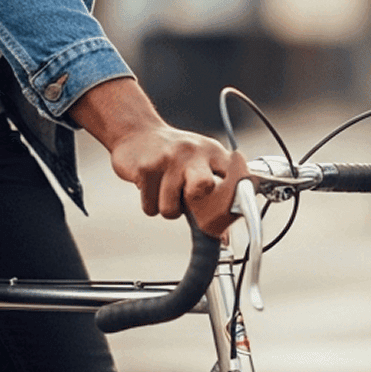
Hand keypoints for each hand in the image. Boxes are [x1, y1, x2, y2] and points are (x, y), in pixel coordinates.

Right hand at [70, 76, 240, 235]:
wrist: (136, 132)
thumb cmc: (174, 155)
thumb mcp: (200, 162)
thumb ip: (214, 193)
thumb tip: (224, 238)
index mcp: (213, 152)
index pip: (234, 177)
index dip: (234, 201)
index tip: (228, 218)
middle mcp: (193, 152)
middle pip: (203, 186)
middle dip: (196, 201)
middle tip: (190, 199)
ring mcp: (169, 159)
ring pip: (171, 210)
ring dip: (168, 208)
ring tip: (166, 189)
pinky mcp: (146, 168)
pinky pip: (151, 208)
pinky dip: (150, 204)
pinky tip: (150, 185)